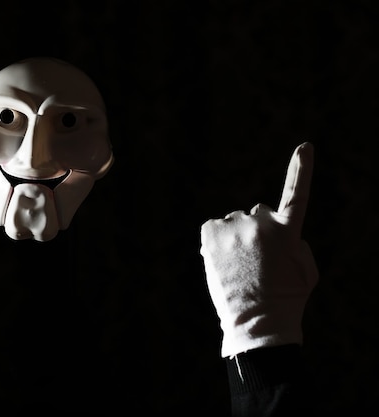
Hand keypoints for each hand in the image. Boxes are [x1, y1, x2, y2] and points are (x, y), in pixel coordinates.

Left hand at [200, 143, 318, 357]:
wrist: (257, 323)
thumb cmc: (286, 300)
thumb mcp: (306, 270)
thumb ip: (294, 243)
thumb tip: (275, 233)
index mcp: (289, 230)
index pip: (296, 193)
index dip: (301, 170)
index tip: (305, 146)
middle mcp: (262, 222)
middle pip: (257, 214)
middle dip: (256, 230)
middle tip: (255, 261)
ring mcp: (235, 226)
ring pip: (234, 223)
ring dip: (234, 238)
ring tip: (238, 267)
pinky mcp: (211, 232)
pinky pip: (213, 227)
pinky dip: (215, 239)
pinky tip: (221, 260)